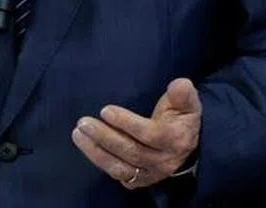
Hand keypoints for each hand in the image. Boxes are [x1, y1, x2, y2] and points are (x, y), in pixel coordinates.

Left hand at [72, 78, 201, 189]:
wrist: (186, 146)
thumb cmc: (181, 118)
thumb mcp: (187, 103)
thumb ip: (183, 94)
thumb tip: (179, 84)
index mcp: (175, 139)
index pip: (149, 134)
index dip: (126, 123)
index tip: (105, 110)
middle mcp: (162, 161)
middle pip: (131, 151)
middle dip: (105, 137)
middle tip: (83, 122)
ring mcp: (149, 173)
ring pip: (120, 166)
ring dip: (96, 151)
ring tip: (78, 133)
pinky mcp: (138, 180)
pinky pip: (117, 174)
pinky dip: (100, 161)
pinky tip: (86, 147)